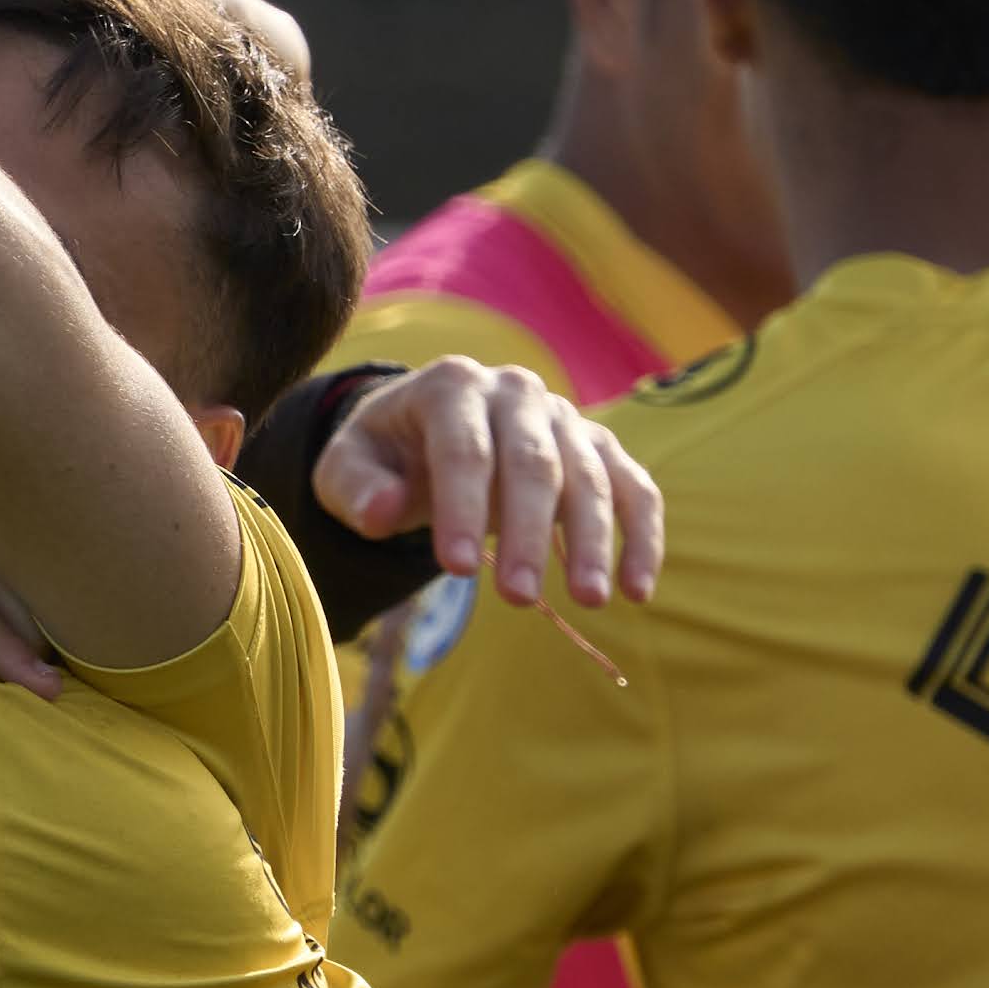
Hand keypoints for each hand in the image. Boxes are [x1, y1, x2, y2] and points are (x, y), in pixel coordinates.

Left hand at [313, 358, 665, 608]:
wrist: (429, 432)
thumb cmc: (386, 458)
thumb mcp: (346, 467)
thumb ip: (354, 489)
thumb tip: (381, 513)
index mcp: (451, 386)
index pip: (463, 448)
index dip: (460, 508)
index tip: (454, 570)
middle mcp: (515, 392)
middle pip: (532, 462)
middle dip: (527, 532)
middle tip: (517, 598)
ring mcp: (565, 418)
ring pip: (590, 476)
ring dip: (593, 540)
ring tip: (590, 600)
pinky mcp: (599, 449)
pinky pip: (633, 488)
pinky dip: (641, 536)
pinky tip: (638, 589)